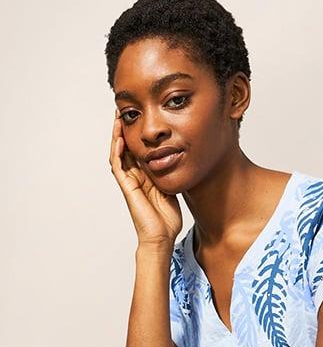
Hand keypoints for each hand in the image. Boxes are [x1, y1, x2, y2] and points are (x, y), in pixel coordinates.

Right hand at [109, 109, 182, 246]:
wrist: (161, 237)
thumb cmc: (167, 219)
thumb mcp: (173, 187)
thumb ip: (172, 173)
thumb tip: (181, 158)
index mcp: (145, 176)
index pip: (138, 149)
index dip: (137, 133)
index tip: (140, 116)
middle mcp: (134, 177)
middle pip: (125, 147)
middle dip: (124, 128)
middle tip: (124, 109)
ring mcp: (129, 182)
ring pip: (118, 153)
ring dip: (117, 135)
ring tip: (118, 117)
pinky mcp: (127, 188)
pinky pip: (118, 166)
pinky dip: (117, 151)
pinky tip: (119, 137)